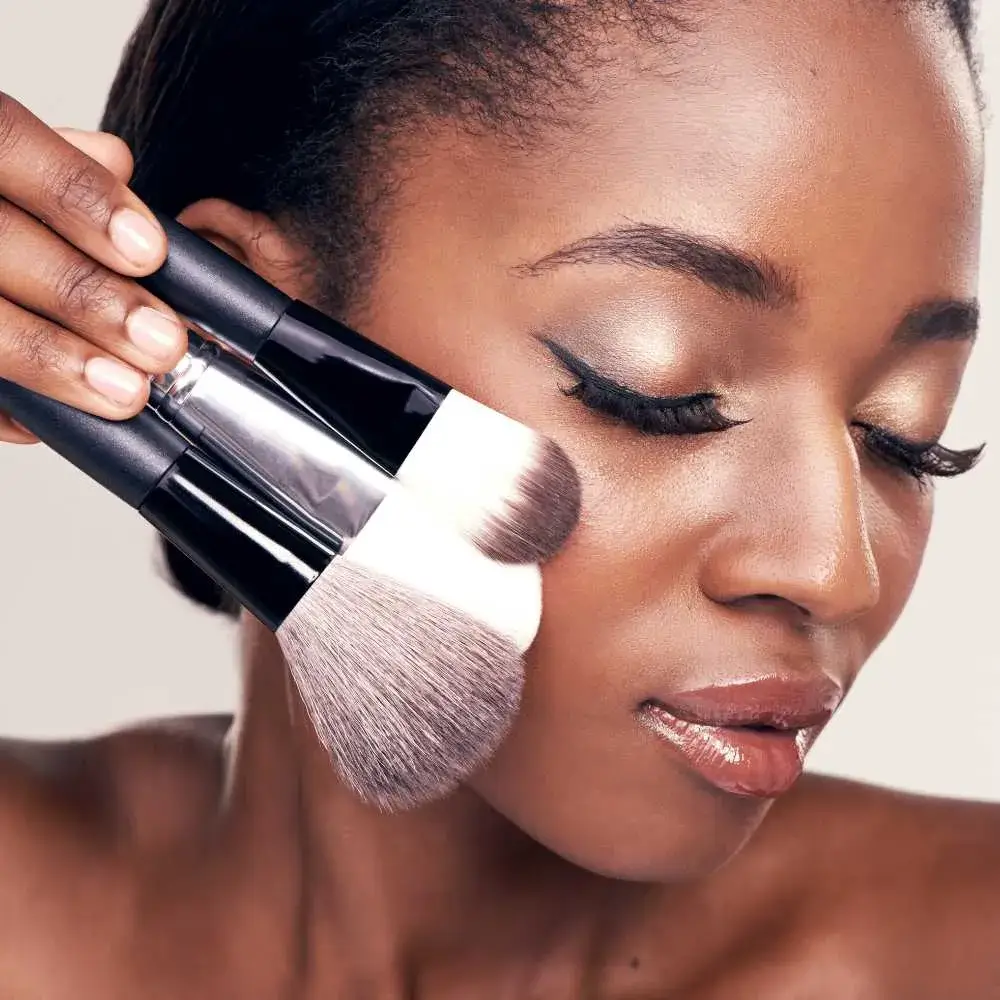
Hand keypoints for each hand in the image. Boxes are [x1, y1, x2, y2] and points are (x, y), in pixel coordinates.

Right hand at [0, 93, 185, 443]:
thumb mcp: (6, 164)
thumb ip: (60, 164)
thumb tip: (115, 163)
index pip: (6, 141)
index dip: (79, 196)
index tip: (148, 249)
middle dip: (87, 296)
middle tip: (161, 341)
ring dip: (52, 358)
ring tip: (125, 391)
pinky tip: (42, 422)